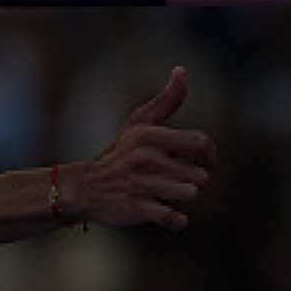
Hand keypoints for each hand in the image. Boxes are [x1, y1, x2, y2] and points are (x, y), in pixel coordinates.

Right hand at [67, 67, 216, 230]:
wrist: (82, 188)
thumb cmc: (119, 155)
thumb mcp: (139, 124)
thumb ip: (166, 100)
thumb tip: (181, 70)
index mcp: (148, 134)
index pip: (201, 143)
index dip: (208, 156)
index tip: (200, 163)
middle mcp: (143, 156)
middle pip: (200, 175)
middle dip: (190, 182)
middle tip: (169, 181)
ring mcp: (139, 183)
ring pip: (190, 195)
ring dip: (182, 200)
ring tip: (164, 195)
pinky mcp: (135, 208)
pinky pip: (175, 218)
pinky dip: (174, 221)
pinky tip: (164, 215)